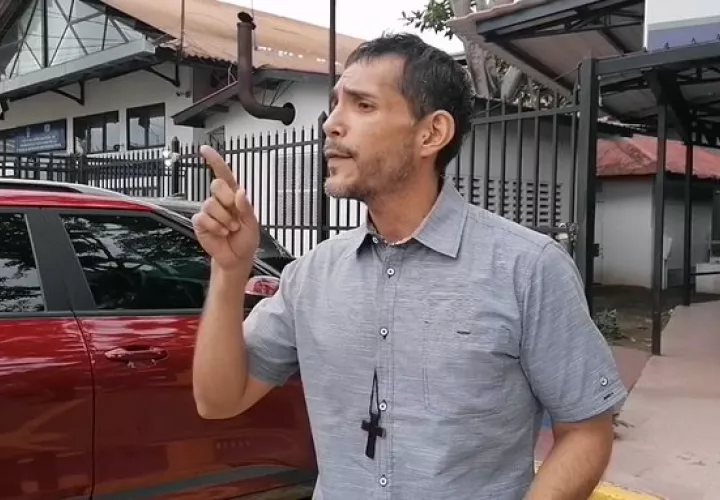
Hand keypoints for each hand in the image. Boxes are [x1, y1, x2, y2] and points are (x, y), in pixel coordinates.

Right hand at [191, 145, 259, 272]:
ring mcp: (208, 211)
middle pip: (216, 185)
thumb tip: (240, 192)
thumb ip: (246, 207)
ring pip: (210, 204)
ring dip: (224, 219)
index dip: (214, 161)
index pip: (223, 174)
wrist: (237, 258)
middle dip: (227, 200)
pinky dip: (215, 227)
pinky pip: (203, 218)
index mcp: (233, 196)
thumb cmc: (245, 239)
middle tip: (235, 216)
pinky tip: (220, 233)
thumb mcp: (252, 223)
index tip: (204, 149)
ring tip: (230, 229)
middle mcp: (219, 200)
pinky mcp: (200, 222)